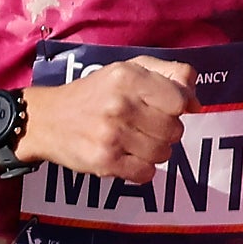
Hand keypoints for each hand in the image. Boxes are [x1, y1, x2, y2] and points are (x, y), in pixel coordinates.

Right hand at [16, 57, 189, 180]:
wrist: (46, 119)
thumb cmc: (94, 94)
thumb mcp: (128, 69)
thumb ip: (170, 74)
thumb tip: (196, 104)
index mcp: (128, 77)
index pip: (179, 100)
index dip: (177, 107)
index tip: (163, 108)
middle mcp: (120, 105)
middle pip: (174, 130)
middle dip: (165, 130)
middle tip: (144, 126)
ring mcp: (112, 135)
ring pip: (163, 153)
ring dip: (154, 151)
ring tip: (135, 142)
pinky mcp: (104, 162)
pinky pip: (146, 174)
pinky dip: (142, 169)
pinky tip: (127, 157)